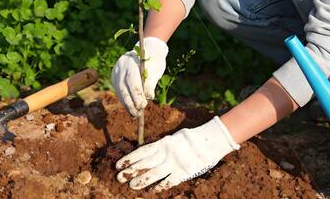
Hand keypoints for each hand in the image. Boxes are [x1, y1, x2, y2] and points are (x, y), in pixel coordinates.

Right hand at [110, 36, 167, 115]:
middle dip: (130, 102)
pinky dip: (125, 99)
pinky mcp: (115, 77)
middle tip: (137, 114)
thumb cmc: (154, 61)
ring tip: (134, 114)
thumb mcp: (155, 71)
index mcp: (131, 62)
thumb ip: (150, 83)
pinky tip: (130, 108)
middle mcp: (121, 66)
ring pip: (119, 90)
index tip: (142, 106)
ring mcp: (116, 71)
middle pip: (123, 87)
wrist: (148, 49)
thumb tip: (148, 98)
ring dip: (127, 104)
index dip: (136, 95)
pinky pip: (119, 90)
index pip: (132, 81)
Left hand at [115, 116, 239, 190]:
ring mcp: (175, 163)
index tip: (118, 165)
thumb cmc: (191, 139)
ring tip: (131, 185)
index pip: (142, 151)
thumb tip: (148, 154)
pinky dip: (160, 187)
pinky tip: (152, 191)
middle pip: (145, 163)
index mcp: (164, 143)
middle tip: (119, 177)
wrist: (211, 140)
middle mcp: (167, 153)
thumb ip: (162, 146)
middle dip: (131, 170)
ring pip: (154, 174)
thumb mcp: (174, 138)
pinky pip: (169, 182)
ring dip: (141, 180)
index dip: (129, 159)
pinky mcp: (184, 173)